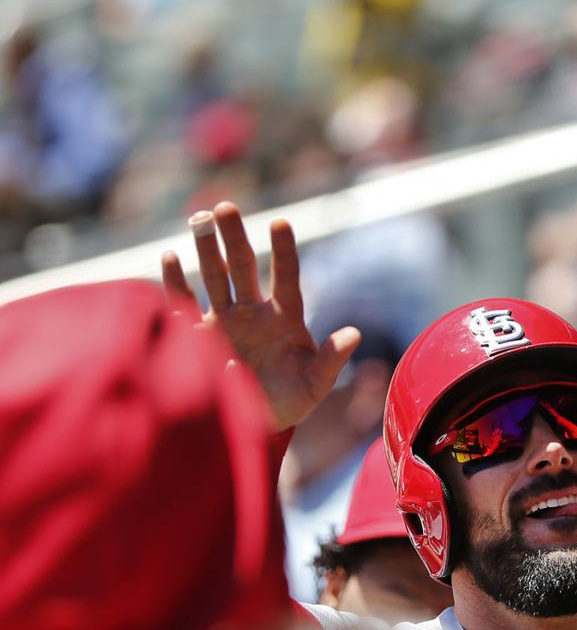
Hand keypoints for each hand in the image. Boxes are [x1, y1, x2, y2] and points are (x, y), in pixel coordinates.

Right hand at [161, 202, 359, 430]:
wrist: (257, 423)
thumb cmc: (292, 400)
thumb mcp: (315, 383)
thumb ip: (332, 359)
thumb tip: (355, 334)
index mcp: (284, 319)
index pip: (286, 277)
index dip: (283, 252)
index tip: (280, 222)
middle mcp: (253, 313)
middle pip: (243, 267)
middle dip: (234, 238)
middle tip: (225, 206)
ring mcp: (225, 322)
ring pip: (213, 277)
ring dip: (205, 250)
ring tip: (199, 219)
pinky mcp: (199, 338)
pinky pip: (184, 305)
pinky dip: (175, 283)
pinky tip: (168, 257)